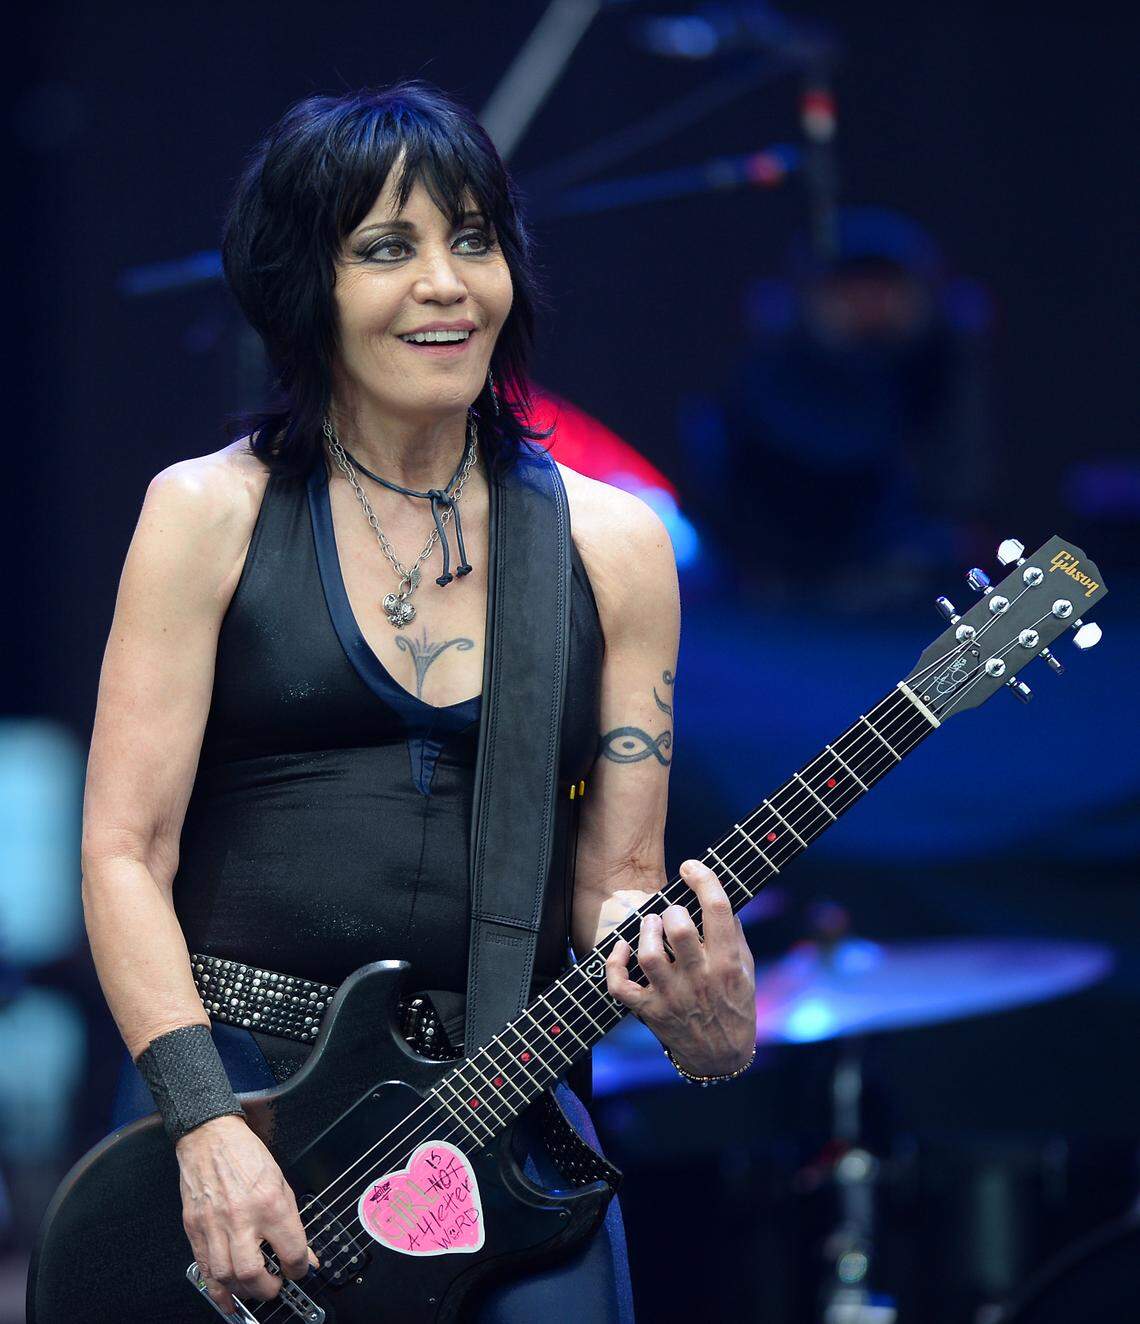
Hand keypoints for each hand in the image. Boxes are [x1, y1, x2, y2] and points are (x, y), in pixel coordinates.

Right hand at [176, 1113, 319, 1310]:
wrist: (211, 1138)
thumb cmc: (246, 1155)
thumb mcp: (281, 1183)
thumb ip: (292, 1222)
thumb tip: (305, 1254)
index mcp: (269, 1203)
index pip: (290, 1250)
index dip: (300, 1268)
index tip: (299, 1270)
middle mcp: (241, 1217)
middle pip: (252, 1273)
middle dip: (268, 1289)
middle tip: (276, 1286)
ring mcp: (214, 1225)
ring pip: (226, 1277)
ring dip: (244, 1292)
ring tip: (255, 1288)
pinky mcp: (195, 1229)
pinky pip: (205, 1270)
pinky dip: (217, 1291)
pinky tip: (228, 1299)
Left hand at [605, 859, 756, 1074]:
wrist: (721, 1056)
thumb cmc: (734, 1003)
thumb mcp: (746, 968)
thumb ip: (732, 933)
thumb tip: (714, 895)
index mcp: (728, 964)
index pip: (718, 910)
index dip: (704, 879)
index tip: (691, 866)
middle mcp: (700, 980)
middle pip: (679, 929)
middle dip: (672, 909)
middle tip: (671, 912)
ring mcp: (673, 997)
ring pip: (650, 955)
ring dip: (646, 931)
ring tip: (650, 924)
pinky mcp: (650, 1011)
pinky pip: (621, 986)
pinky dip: (614, 964)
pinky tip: (622, 948)